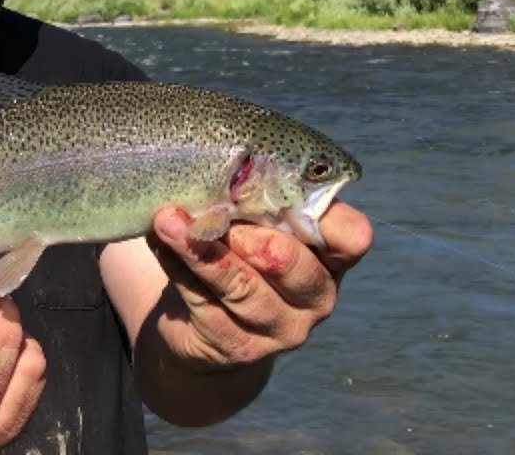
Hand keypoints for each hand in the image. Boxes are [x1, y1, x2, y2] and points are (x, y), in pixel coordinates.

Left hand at [147, 201, 371, 369]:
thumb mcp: (255, 225)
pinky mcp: (237, 348)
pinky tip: (162, 243)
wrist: (206, 326)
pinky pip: (204, 303)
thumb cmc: (240, 253)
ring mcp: (279, 330)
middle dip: (247, 232)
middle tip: (213, 211)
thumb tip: (217, 166)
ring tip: (167, 220)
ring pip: (240, 286)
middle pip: (289, 261)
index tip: (276, 188)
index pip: (352, 236)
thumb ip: (252, 201)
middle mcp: (316, 299)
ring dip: (200, 248)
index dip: (322, 210)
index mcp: (332, 259)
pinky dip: (178, 268)